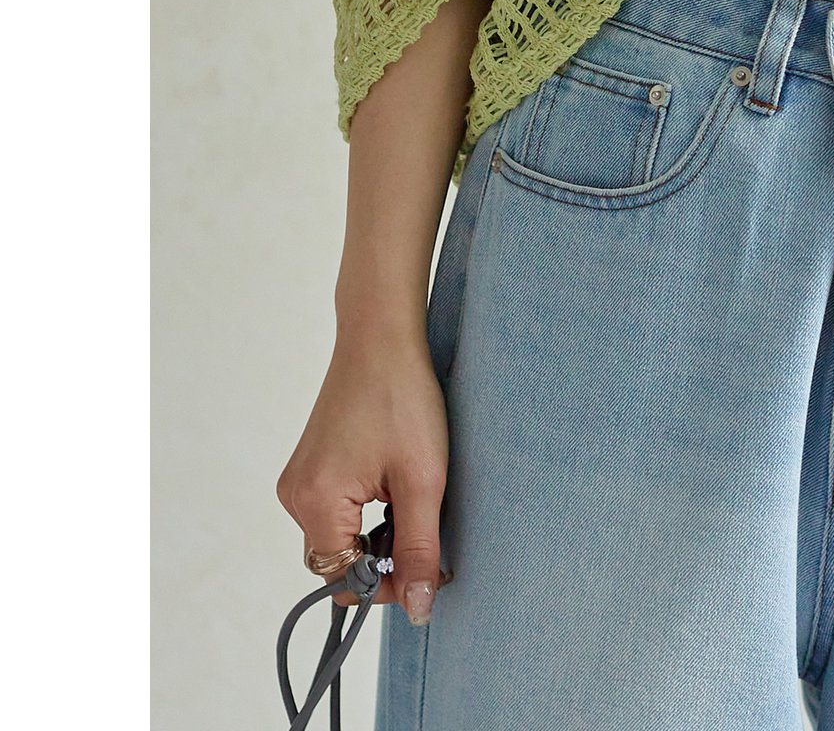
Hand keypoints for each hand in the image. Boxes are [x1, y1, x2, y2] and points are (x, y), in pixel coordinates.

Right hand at [276, 335, 452, 620]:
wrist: (381, 337)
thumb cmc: (404, 399)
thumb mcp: (423, 479)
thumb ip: (418, 548)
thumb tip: (419, 608)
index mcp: (316, 502)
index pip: (344, 578)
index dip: (388, 583)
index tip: (428, 568)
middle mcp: (294, 496)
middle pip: (336, 561)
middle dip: (381, 560)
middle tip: (425, 533)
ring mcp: (297, 480)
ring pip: (336, 537)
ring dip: (374, 536)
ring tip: (412, 501)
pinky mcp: (308, 467)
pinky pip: (332, 511)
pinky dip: (363, 514)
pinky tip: (394, 486)